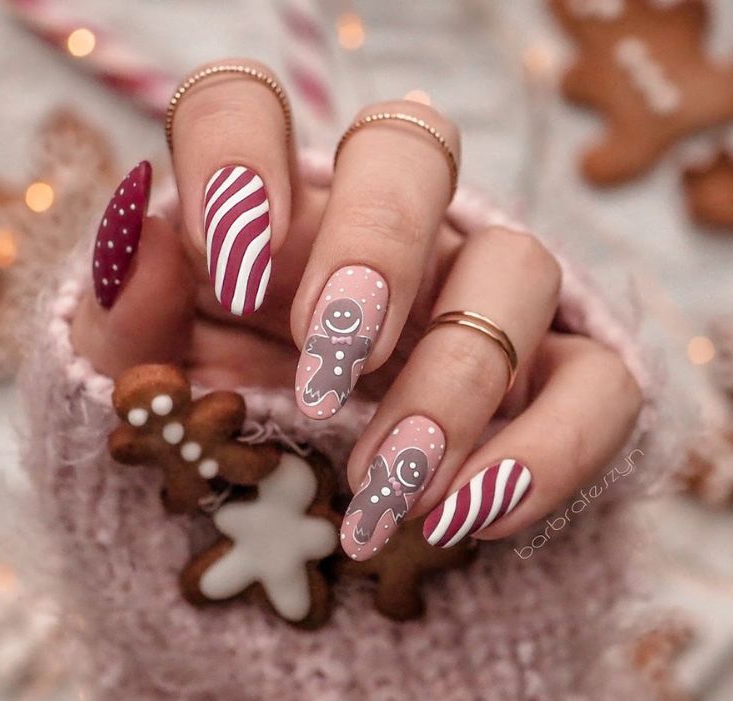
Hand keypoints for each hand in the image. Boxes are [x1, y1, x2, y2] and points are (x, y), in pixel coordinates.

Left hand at [71, 59, 641, 557]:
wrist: (299, 561)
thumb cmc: (215, 454)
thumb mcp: (147, 399)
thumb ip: (132, 318)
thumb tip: (142, 227)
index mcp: (263, 218)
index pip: (246, 108)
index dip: (241, 155)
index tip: (228, 265)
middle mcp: (381, 235)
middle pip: (411, 149)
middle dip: (375, 245)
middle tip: (330, 367)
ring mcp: (480, 302)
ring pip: (515, 268)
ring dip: (452, 384)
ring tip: (386, 492)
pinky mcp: (560, 383)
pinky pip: (599, 388)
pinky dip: (544, 454)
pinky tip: (470, 520)